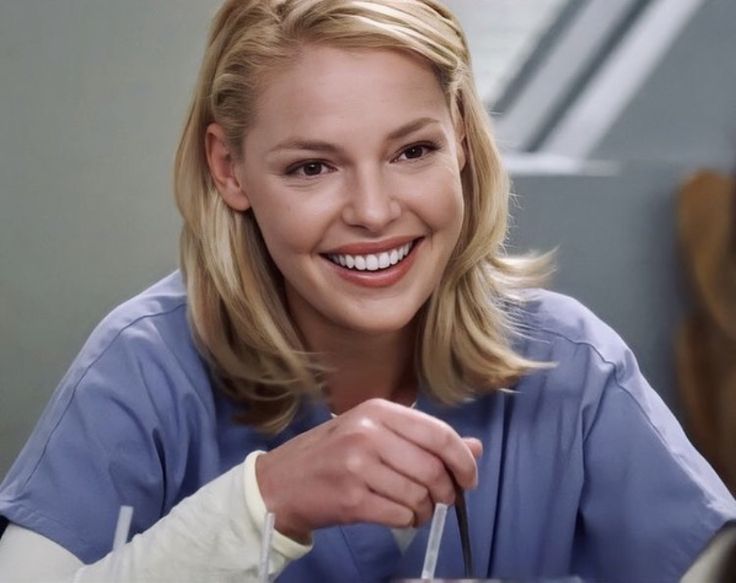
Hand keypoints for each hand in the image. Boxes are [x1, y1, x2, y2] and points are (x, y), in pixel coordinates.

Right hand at [255, 398, 482, 541]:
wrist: (280, 483)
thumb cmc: (331, 454)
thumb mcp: (375, 434)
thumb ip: (425, 439)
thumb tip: (475, 448)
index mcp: (378, 411)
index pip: (438, 433)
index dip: (462, 459)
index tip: (469, 479)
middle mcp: (368, 433)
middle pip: (432, 468)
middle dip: (446, 491)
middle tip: (441, 500)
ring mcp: (357, 466)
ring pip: (418, 495)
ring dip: (426, 510)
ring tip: (416, 510)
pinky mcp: (350, 499)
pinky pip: (399, 515)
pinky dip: (408, 521)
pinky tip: (400, 517)